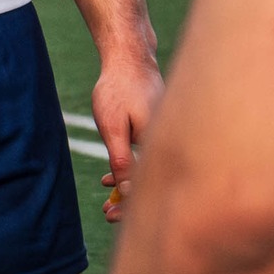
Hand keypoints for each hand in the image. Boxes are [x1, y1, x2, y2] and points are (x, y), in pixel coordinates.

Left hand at [92, 40, 160, 222]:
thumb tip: (125, 191)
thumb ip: (120, 159)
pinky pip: (148, 155)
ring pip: (148, 167)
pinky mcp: (160, 129)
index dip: (128, 205)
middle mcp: (167, 140)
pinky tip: (112, 176)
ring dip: (128, 183)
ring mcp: (165, 134)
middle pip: (151, 180)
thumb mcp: (112, 127)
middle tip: (106, 213)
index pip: (146, 185)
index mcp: (157, 143)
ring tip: (106, 194)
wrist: (129, 58)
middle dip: (128, 199)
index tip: (110, 216)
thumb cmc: (118, 89)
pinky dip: (132, 166)